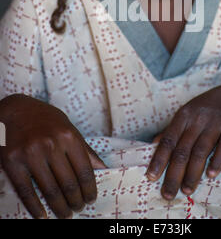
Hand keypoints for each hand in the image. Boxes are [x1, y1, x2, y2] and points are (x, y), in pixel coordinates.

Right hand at [0, 94, 106, 218]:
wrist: (13, 109)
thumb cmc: (44, 119)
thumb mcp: (68, 127)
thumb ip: (84, 148)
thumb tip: (103, 169)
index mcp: (68, 135)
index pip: (84, 171)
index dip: (90, 189)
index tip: (91, 199)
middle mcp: (51, 144)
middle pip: (69, 184)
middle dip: (76, 201)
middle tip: (78, 209)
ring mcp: (31, 153)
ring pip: (50, 190)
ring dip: (60, 207)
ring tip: (65, 214)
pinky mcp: (13, 162)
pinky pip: (27, 191)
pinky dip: (35, 207)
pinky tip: (42, 215)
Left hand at [146, 80, 220, 199]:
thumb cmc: (211, 106)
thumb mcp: (190, 112)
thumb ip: (174, 129)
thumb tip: (153, 144)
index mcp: (184, 115)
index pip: (168, 140)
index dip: (159, 159)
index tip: (150, 177)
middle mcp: (198, 118)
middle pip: (183, 149)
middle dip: (174, 174)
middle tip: (168, 194)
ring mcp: (217, 121)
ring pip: (201, 149)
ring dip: (193, 172)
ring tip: (187, 190)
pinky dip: (218, 160)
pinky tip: (212, 175)